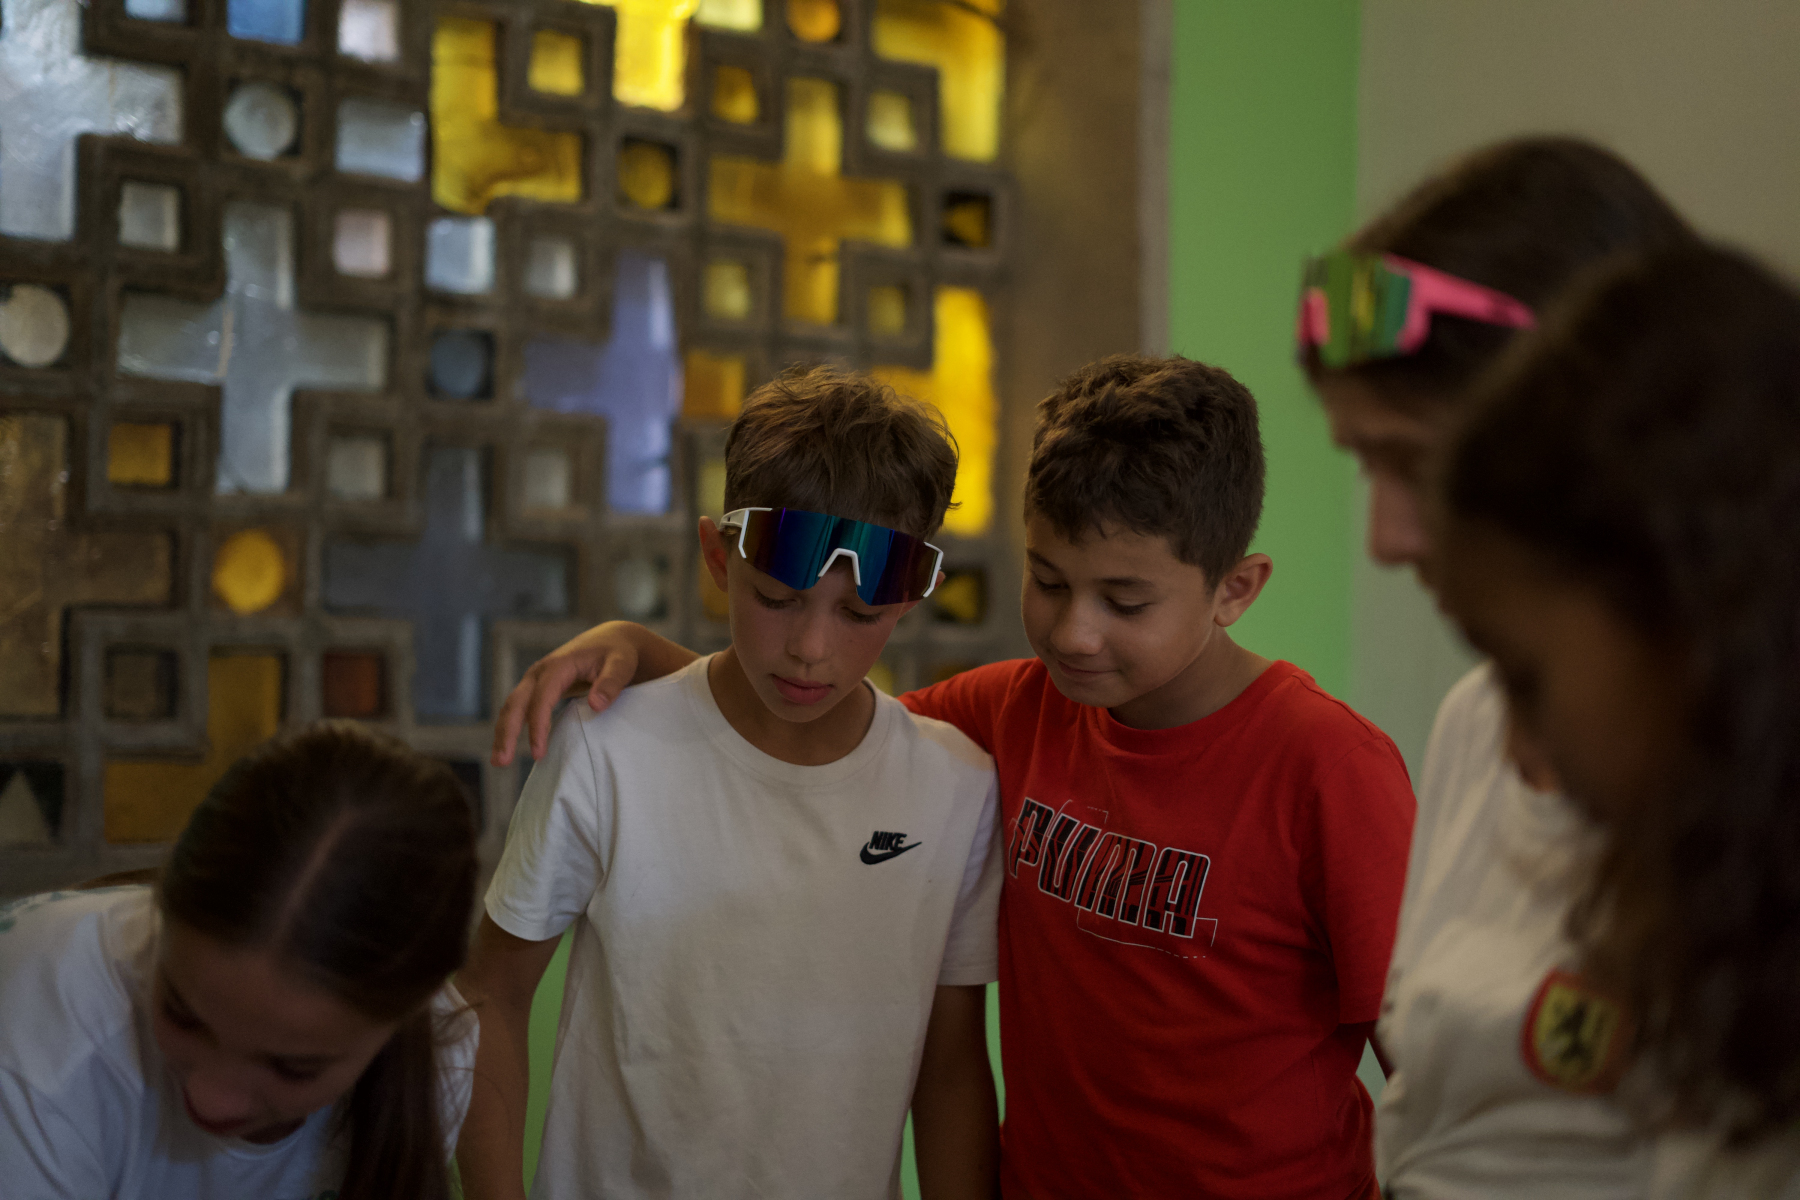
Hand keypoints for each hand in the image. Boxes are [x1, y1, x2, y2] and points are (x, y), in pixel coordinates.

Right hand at [491, 623, 640, 765]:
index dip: (538, 725)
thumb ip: (611, 683)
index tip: (538, 753)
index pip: (542, 697)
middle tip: (501, 762)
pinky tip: (509, 747)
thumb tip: (596, 705)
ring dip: (503, 733)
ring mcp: (536, 679)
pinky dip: (512, 727)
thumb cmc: (617, 653)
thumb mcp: (622, 665)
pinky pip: (519, 708)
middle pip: (516, 702)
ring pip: (512, 706)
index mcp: (559, 665)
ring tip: (499, 761)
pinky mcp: (538, 688)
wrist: (611, 640)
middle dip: (507, 732)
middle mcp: (540, 671)